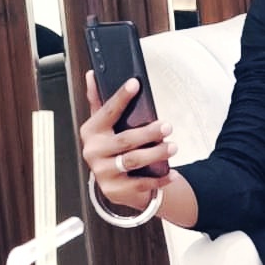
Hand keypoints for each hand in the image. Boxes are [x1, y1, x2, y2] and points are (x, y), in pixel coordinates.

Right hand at [80, 72, 177, 211]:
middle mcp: (93, 152)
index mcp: (91, 132)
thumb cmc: (110, 148)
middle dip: (148, 132)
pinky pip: (142, 184)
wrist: (113, 183)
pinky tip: (172, 173)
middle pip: (125, 140)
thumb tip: (92, 74)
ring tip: (173, 147)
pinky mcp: (116, 190)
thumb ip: (99, 101)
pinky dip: (160, 179)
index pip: (107, 111)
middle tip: (168, 126)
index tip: (135, 84)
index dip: (121, 97)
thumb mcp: (103, 126)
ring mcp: (103, 173)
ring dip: (156, 153)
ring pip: (133, 161)